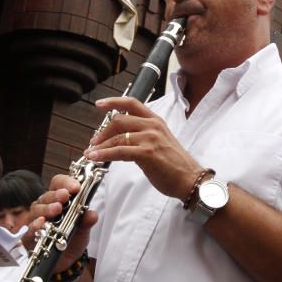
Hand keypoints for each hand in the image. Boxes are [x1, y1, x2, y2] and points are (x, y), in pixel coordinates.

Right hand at [25, 174, 97, 272]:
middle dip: (56, 195)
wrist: (67, 262)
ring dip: (47, 208)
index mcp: (58, 200)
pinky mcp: (30, 237)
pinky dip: (35, 225)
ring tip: (57, 209)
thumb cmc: (72, 239)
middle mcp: (45, 208)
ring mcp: (36, 221)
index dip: (65, 182)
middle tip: (65, 196)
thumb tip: (92, 214)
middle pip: (46, 196)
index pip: (58, 184)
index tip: (75, 187)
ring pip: (36, 210)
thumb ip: (87, 220)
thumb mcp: (83, 229)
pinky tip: (41, 223)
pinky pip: (29, 229)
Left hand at [84, 96, 202, 200]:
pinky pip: (119, 151)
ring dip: (100, 146)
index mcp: (156, 121)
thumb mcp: (158, 143)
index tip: (99, 104)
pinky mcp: (147, 153)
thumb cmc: (175, 165)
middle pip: (119, 120)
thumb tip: (120, 141)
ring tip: (90, 153)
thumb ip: (141, 138)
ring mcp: (150, 138)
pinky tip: (96, 158)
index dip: (113, 102)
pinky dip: (104, 154)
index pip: (131, 103)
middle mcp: (153, 126)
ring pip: (117, 137)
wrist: (190, 179)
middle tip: (94, 142)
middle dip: (102, 132)